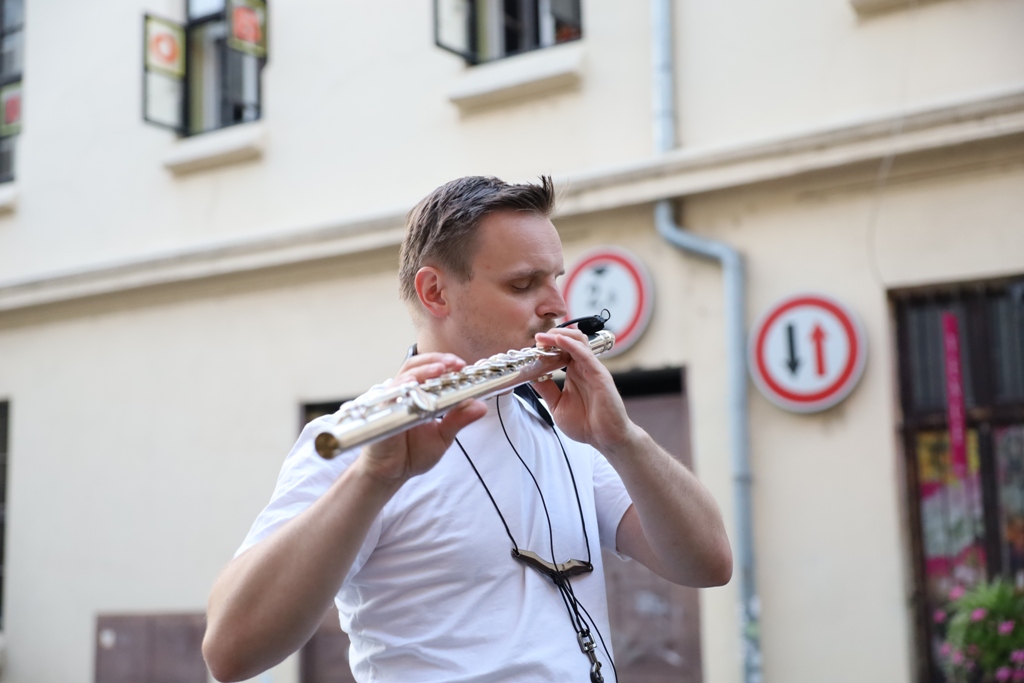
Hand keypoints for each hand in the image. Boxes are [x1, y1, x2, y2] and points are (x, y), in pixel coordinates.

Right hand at [356, 353, 486, 483]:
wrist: (393, 474)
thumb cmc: (413, 453)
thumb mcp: (443, 435)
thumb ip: (459, 419)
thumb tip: (481, 406)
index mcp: (419, 395)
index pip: (430, 370)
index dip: (446, 363)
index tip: (463, 366)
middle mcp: (405, 393)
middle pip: (417, 365)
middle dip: (437, 361)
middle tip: (455, 364)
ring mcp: (393, 400)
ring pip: (405, 374)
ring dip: (424, 369)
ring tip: (441, 369)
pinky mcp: (383, 411)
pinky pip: (392, 393)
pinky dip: (405, 386)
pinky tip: (416, 385)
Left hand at [530, 328, 639, 454]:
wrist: (605, 438)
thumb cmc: (586, 424)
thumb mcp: (557, 405)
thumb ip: (546, 390)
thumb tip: (530, 377)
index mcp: (573, 373)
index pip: (560, 350)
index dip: (546, 345)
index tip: (531, 346)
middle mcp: (582, 367)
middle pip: (569, 340)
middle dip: (551, 336)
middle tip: (536, 338)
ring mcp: (592, 369)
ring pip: (578, 341)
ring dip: (560, 335)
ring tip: (544, 337)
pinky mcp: (600, 374)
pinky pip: (585, 354)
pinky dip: (571, 345)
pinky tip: (559, 340)